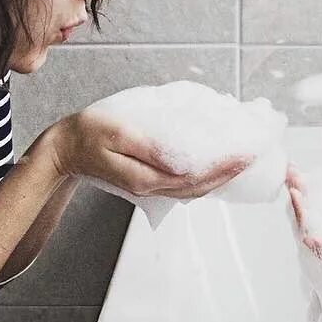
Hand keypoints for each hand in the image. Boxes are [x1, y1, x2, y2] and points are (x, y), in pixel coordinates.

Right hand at [47, 109, 250, 197]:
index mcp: (147, 178)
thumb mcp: (119, 133)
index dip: (225, 166)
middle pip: (201, 187)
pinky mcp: (151, 182)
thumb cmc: (89, 133)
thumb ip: (152, 148)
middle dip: (230, 173)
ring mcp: (152, 188)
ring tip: (242, 159)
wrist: (66, 148)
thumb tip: (184, 160)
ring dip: (221, 176)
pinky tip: (217, 164)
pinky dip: (206, 176)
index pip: (196, 176)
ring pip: (195, 189)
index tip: (247, 153)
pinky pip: (185, 184)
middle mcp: (153, 188)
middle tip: (255, 155)